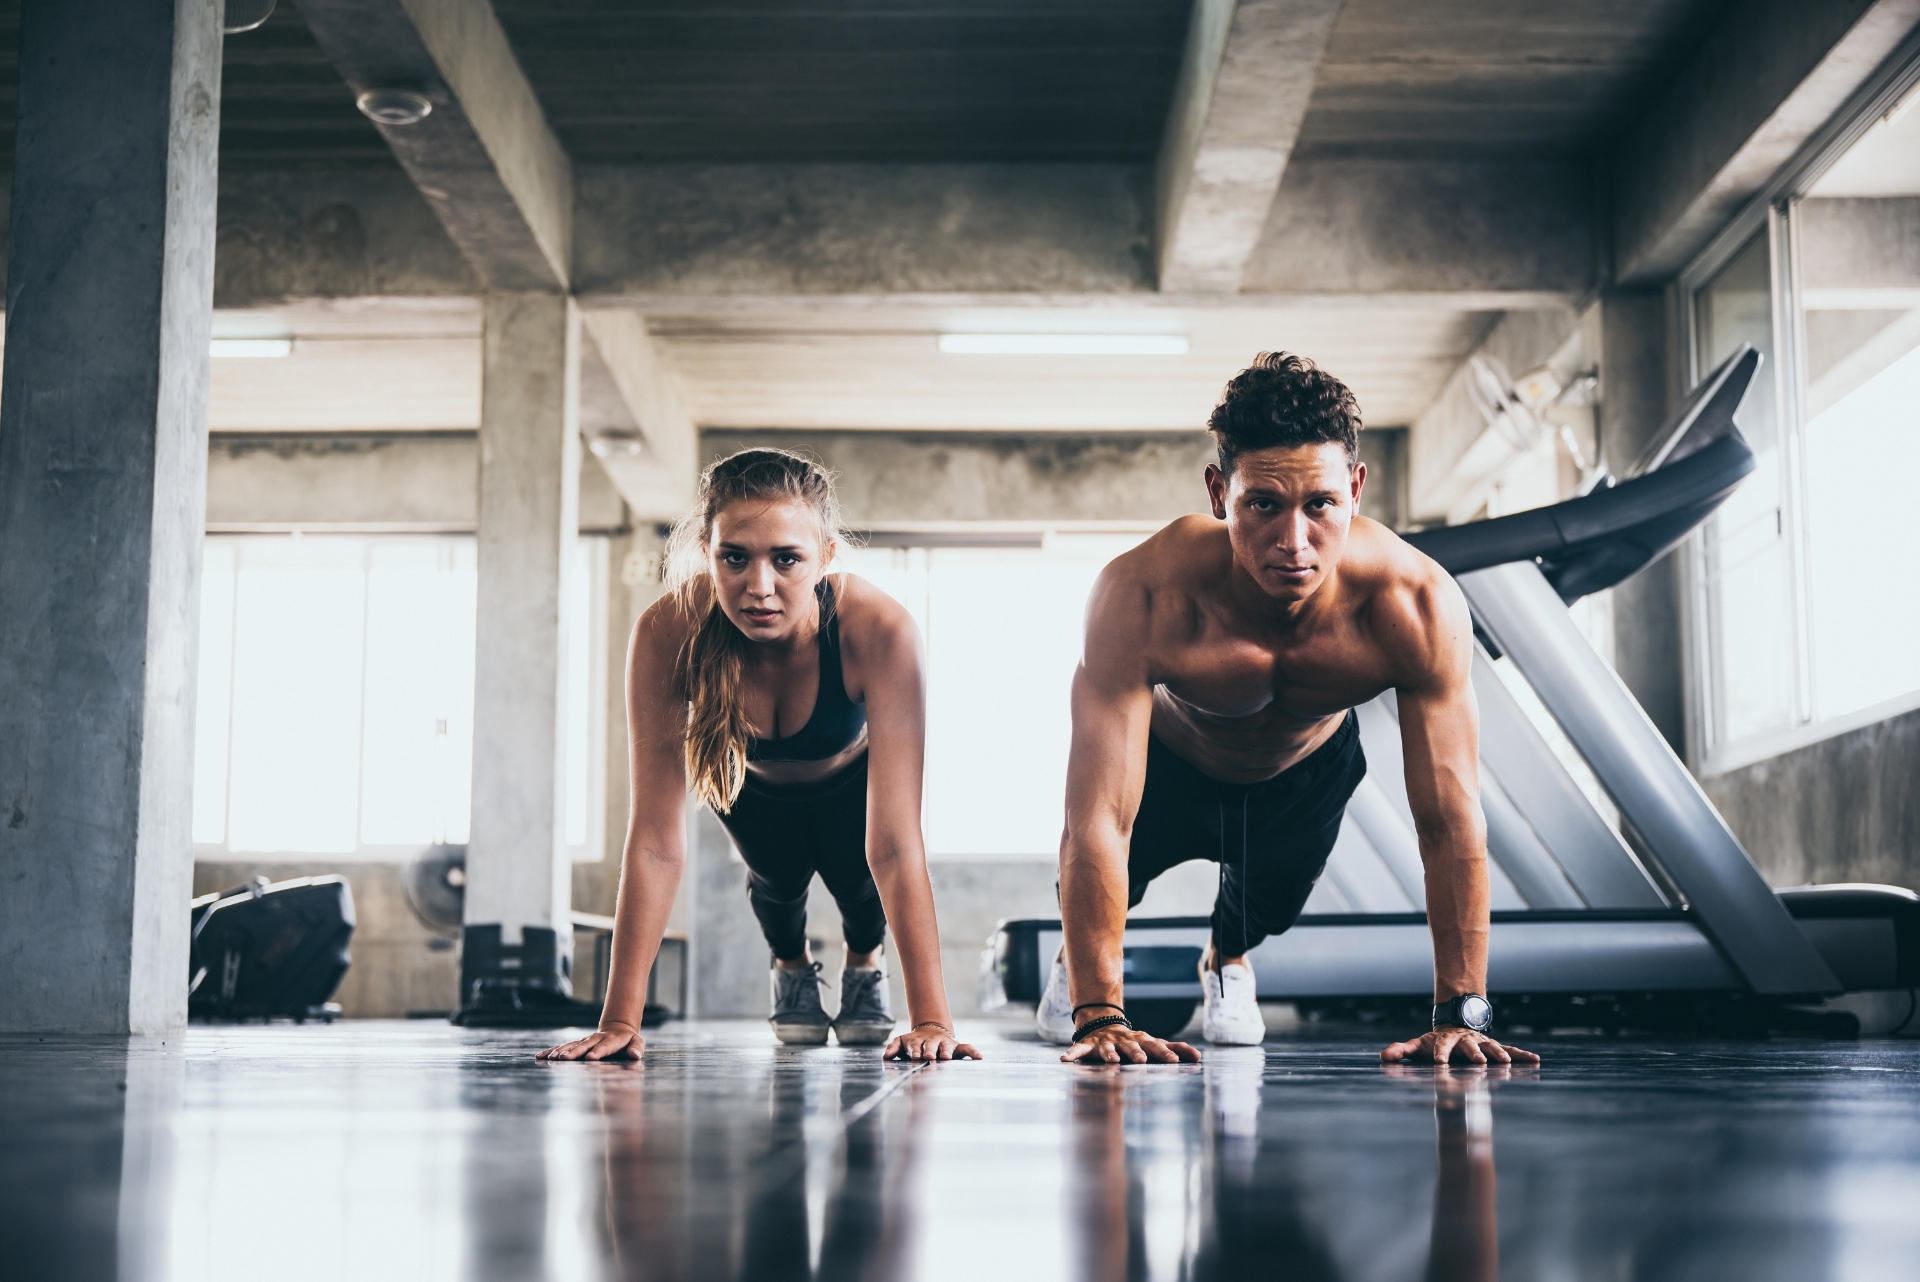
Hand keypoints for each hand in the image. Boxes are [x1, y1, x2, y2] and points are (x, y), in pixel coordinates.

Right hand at [537, 1023, 643, 1061]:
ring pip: (571, 1045)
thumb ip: (637, 1047)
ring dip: (561, 1051)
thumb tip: (636, 1055)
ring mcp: (584, 1041)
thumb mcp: (637, 1042)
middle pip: (584, 1045)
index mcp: (611, 1039)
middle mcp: (595, 1039)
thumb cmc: (628, 1040)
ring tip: (552, 1058)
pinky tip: (540, 1057)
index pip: (605, 1046)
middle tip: (565, 1058)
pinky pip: (562, 1047)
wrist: (616, 1028)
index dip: (599, 1051)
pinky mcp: (576, 1044)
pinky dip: (551, 1051)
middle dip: (575, 1052)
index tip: (591, 1058)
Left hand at [884, 1023, 982, 1061]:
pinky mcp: (956, 1046)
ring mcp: (945, 1043)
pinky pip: (966, 1048)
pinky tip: (979, 1057)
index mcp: (918, 1042)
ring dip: (946, 1051)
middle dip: (930, 1051)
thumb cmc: (914, 1043)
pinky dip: (973, 1052)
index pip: (916, 1046)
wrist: (930, 1031)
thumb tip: (885, 1056)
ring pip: (946, 1046)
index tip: (916, 1057)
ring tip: (947, 1057)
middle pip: (931, 1045)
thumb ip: (893, 1048)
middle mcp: (932, 1042)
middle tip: (930, 1057)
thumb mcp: (901, 1042)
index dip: (916, 1051)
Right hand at [1062, 1024, 1200, 1064]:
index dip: (1165, 1053)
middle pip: (1132, 1047)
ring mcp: (1106, 1043)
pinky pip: (1080, 1049)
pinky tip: (1066, 1059)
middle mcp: (1124, 1041)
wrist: (1103, 1024)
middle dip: (1136, 1053)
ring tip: (1111, 1061)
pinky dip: (1073, 1054)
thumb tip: (1199, 1056)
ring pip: (1107, 1049)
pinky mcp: (1090, 1045)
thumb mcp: (1153, 1043)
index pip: (1156, 1046)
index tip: (1175, 1061)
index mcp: (1141, 1041)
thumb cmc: (1133, 1041)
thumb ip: (1175, 1048)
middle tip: (1141, 1061)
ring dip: (1109, 1054)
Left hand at [1379, 1026, 1538, 1065]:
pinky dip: (1521, 1055)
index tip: (1440, 1064)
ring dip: (1498, 1054)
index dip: (1440, 1054)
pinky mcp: (1494, 1046)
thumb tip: (1384, 1057)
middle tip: (1479, 1062)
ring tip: (1505, 1063)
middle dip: (1473, 1053)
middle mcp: (1465, 1040)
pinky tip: (1534, 1060)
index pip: (1441, 1046)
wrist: (1456, 1023)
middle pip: (1468, 1046)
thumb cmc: (1434, 1041)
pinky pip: (1509, 1050)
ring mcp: (1481, 1042)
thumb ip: (1401, 1050)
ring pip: (1491, 1047)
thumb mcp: (1417, 1045)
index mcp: (1445, 1041)